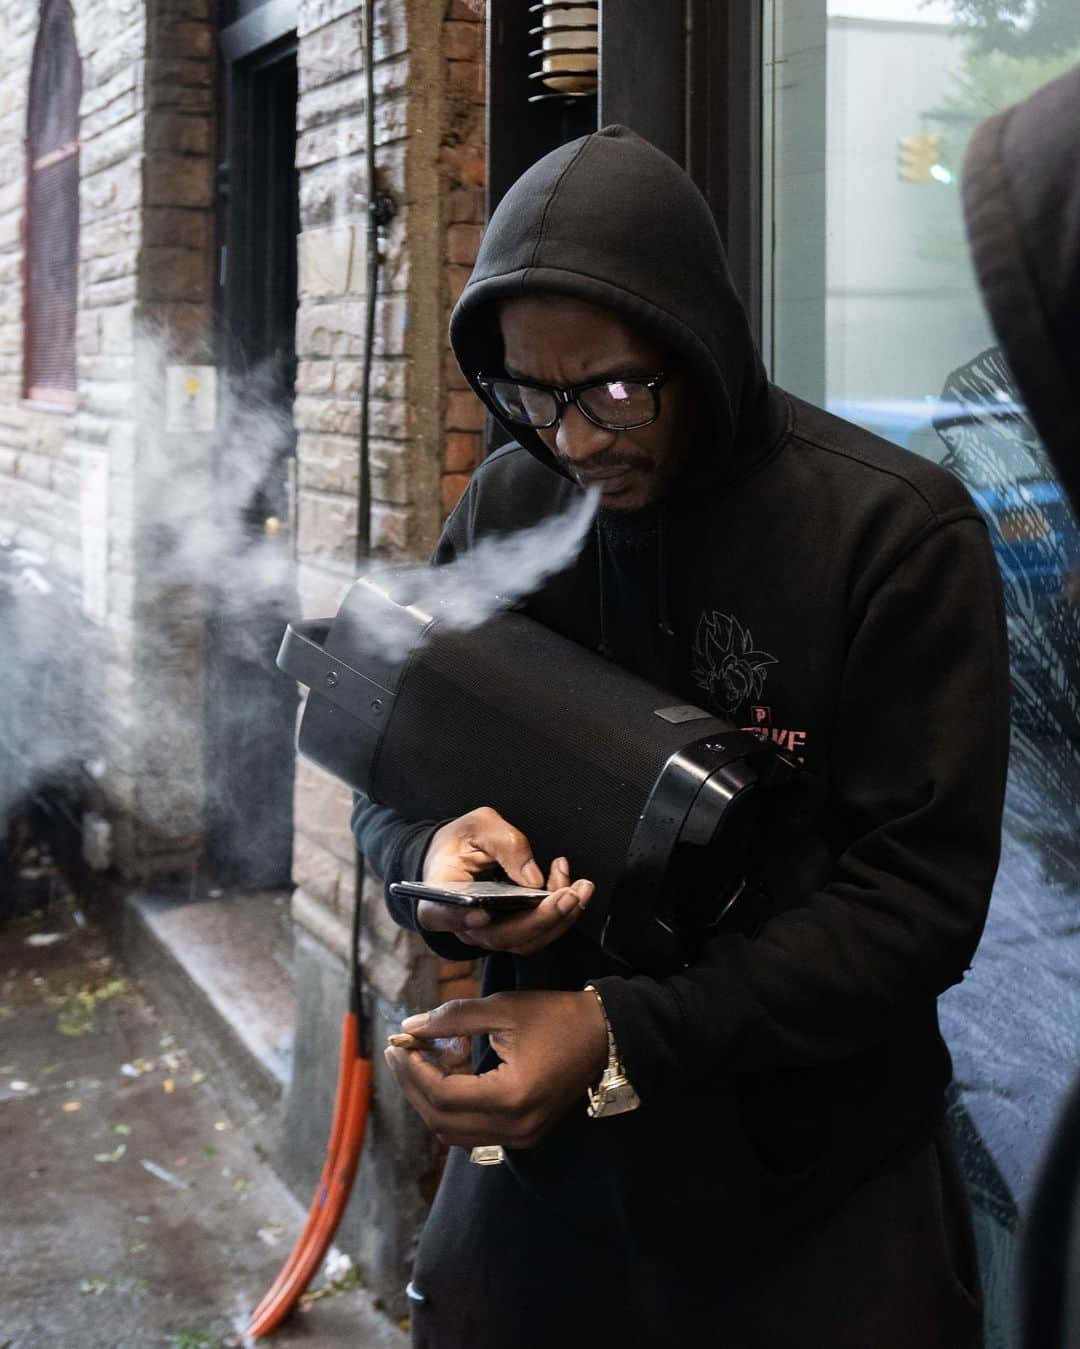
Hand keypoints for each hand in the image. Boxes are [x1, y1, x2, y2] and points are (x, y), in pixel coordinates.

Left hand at [384, 990, 608, 1149]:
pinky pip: (473, 1132)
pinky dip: (452, 1109)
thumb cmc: (555, 1017)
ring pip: (453, 1133)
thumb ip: (452, 1019)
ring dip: (430, 1100)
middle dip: (414, 1086)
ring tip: (421, 1062)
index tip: (397, 1044)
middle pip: (441, 1121)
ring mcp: (520, 1138)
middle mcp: (514, 1128)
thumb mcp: (502, 1009)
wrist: (603, 1036)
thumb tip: (409, 1026)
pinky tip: (448, 1076)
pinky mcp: (523, 1136)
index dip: (412, 1071)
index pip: (442, 1095)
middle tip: (400, 1053)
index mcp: (510, 1097)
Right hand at [418, 807, 593, 955]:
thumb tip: (533, 879)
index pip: (439, 914)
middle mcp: (463, 924)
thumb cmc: (462, 841)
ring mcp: (488, 934)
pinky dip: (560, 914)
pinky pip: (537, 933)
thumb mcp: (480, 826)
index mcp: (439, 894)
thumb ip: (505, 843)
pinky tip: (572, 886)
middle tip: (569, 894)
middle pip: (499, 936)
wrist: (459, 856)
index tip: (481, 913)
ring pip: (525, 941)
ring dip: (560, 918)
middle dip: (540, 918)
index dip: (459, 919)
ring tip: (581, 888)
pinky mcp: (510, 932)